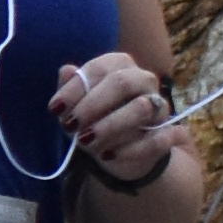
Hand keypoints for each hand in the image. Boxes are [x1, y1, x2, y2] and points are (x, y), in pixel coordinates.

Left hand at [53, 53, 179, 191]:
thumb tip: (66, 71)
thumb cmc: (94, 119)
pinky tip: (107, 156)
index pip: (99, 68)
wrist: (118, 150)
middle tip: (71, 125)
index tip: (55, 109)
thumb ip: (71, 89)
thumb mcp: (76, 106)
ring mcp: (159, 106)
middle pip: (122, 82)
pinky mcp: (166, 133)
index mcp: (120, 65)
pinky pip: (155, 140)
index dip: (75, 88)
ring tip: (86, 141)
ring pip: (141, 108)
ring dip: (110, 126)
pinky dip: (130, 150)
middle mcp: (143, 80)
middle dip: (92, 105)